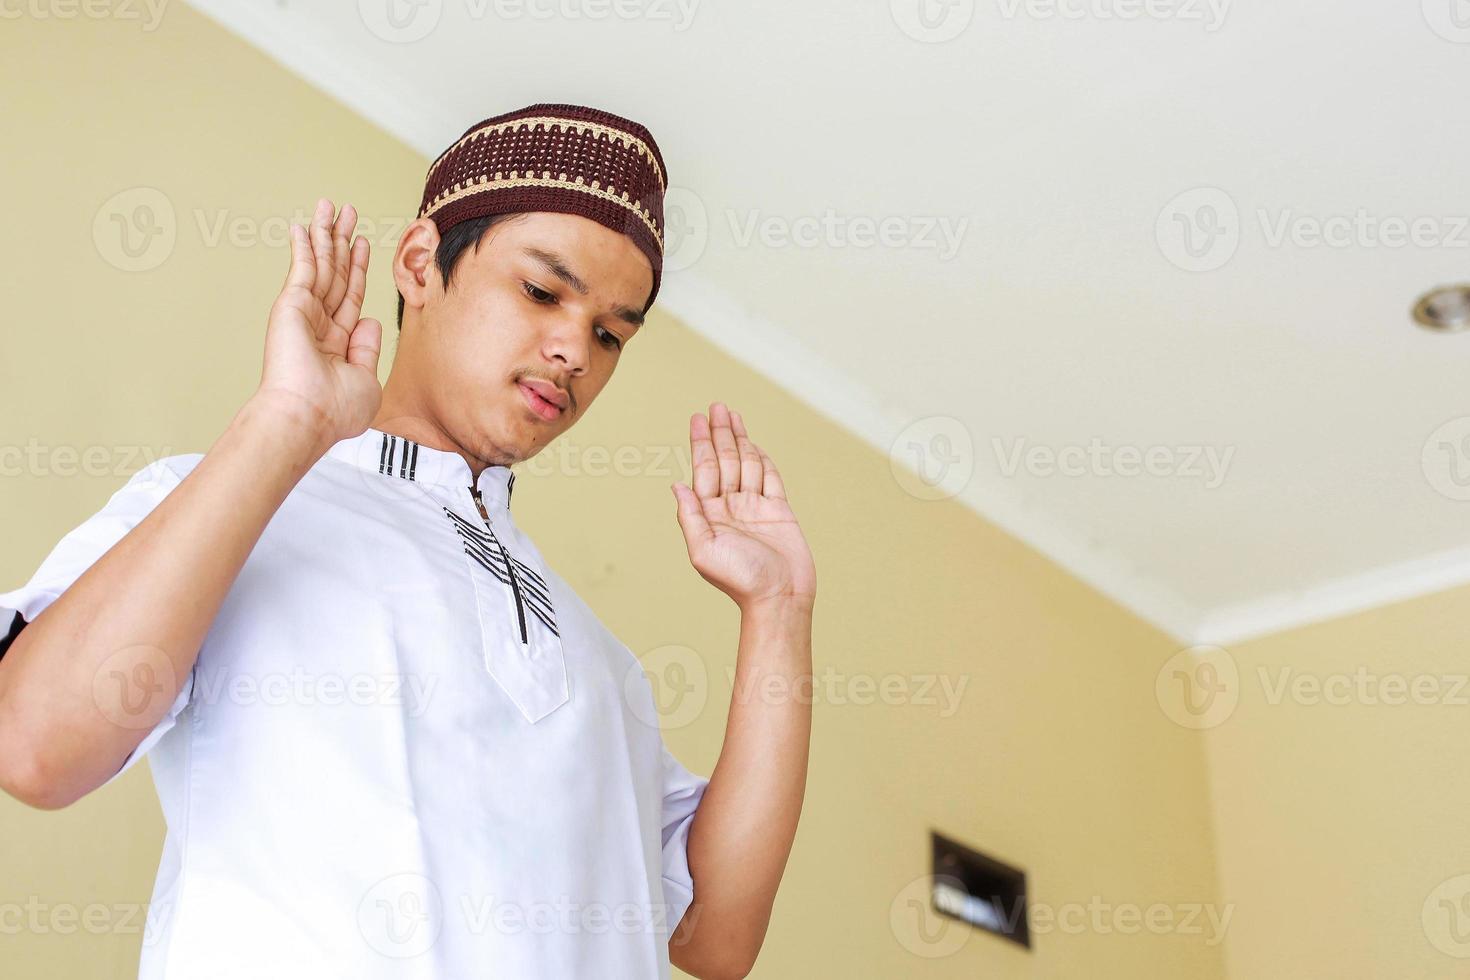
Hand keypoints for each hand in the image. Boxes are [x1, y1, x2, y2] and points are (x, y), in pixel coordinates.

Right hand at [255, 198, 382, 447]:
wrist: (309, 416)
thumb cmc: (336, 410)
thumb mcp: (366, 379)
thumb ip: (368, 348)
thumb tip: (370, 320)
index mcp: (337, 342)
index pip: (350, 295)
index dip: (357, 268)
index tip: (362, 243)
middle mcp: (319, 323)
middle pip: (336, 272)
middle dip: (341, 241)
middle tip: (347, 212)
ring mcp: (304, 313)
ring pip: (321, 264)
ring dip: (326, 234)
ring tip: (332, 206)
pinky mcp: (292, 305)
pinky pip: (303, 268)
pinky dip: (304, 246)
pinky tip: (306, 226)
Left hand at [671, 403, 816, 610]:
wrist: (780, 597)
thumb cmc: (741, 581)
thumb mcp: (704, 551)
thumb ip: (691, 517)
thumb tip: (676, 486)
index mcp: (711, 514)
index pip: (704, 470)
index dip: (700, 443)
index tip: (698, 419)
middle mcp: (731, 507)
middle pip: (725, 460)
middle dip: (720, 433)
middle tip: (716, 406)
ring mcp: (756, 507)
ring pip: (747, 464)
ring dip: (739, 439)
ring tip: (732, 415)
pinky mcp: (779, 511)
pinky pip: (770, 478)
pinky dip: (762, 459)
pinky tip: (754, 444)